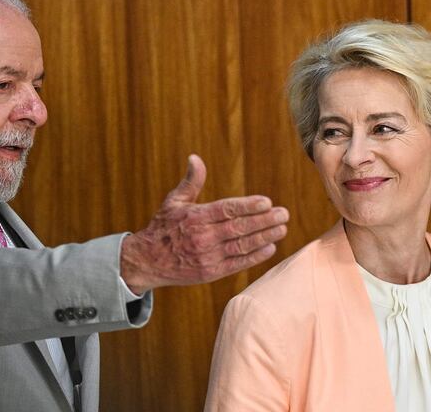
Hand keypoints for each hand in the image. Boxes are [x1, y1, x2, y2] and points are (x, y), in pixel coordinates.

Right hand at [120, 154, 288, 294]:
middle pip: (239, 228)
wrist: (147, 261)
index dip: (248, 206)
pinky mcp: (210, 273)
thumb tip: (195, 158)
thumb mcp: (174, 201)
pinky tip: (270, 247)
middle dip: (264, 221)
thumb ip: (190, 182)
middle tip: (283, 214)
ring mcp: (207, 257)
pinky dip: (255, 257)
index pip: (227, 210)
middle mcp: (202, 237)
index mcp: (195, 217)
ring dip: (264, 237)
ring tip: (282, 229)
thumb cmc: (163, 227)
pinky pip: (237, 263)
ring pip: (241, 246)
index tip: (267, 202)